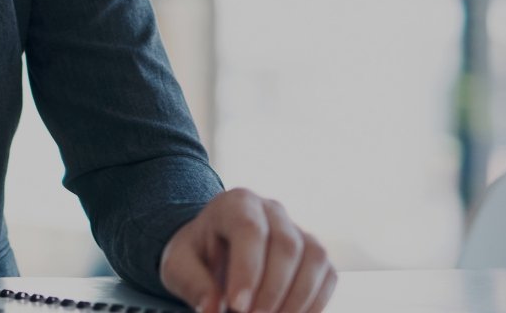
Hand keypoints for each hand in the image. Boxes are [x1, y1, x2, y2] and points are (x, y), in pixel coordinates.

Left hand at [160, 189, 336, 312]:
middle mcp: (273, 211)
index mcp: (235, 203)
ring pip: (314, 259)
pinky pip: (328, 276)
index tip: (237, 305)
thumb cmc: (196, 255)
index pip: (249, 230)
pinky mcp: (315, 255)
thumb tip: (212, 308)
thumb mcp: (178, 265)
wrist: (215, 251)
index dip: (248, 270)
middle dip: (272, 290)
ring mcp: (298, 230)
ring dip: (298, 298)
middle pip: (286, 245)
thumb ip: (192, 283)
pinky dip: (315, 302)